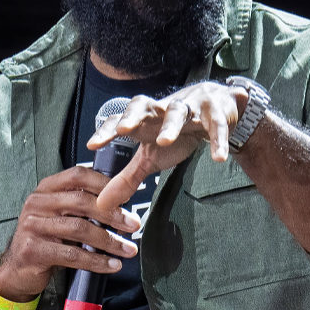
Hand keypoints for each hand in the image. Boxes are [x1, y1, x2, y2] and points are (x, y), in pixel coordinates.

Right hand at [0, 166, 142, 301]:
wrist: (17, 268)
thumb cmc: (45, 239)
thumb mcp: (58, 215)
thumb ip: (79, 205)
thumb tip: (120, 202)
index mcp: (45, 189)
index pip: (77, 175)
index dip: (104, 183)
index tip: (126, 196)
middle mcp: (37, 203)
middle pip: (81, 201)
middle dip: (112, 214)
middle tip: (133, 224)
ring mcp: (32, 226)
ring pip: (79, 229)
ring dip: (109, 241)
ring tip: (128, 249)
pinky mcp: (33, 250)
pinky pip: (72, 255)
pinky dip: (96, 261)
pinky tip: (112, 265)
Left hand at [87, 83, 247, 210]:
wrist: (217, 109)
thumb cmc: (177, 133)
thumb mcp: (150, 156)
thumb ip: (127, 178)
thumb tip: (102, 205)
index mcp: (142, 121)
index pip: (118, 121)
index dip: (105, 131)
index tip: (92, 145)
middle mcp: (161, 110)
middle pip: (142, 105)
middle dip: (132, 115)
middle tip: (123, 129)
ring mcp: (189, 107)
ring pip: (177, 111)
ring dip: (170, 125)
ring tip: (164, 140)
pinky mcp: (215, 112)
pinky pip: (216, 124)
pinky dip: (217, 139)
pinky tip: (218, 157)